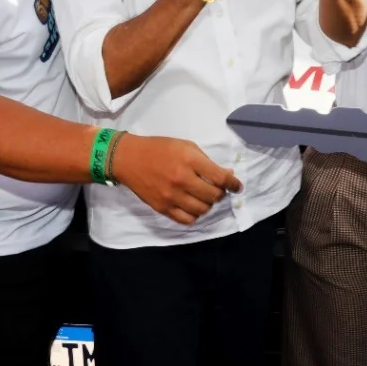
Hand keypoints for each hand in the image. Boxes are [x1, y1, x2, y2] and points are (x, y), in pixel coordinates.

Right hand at [112, 133, 242, 225]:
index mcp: (189, 160)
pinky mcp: (162, 208)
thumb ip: (206, 161)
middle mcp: (182, 179)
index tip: (237, 186)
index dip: (233, 184)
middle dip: (220, 193)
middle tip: (218, 189)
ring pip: (202, 210)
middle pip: (213, 196)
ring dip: (208, 204)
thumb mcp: (185, 146)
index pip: (220, 178)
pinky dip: (195, 215)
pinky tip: (193, 206)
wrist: (128, 158)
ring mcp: (171, 196)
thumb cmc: (159, 148)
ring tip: (204, 197)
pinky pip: (187, 220)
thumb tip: (227, 175)